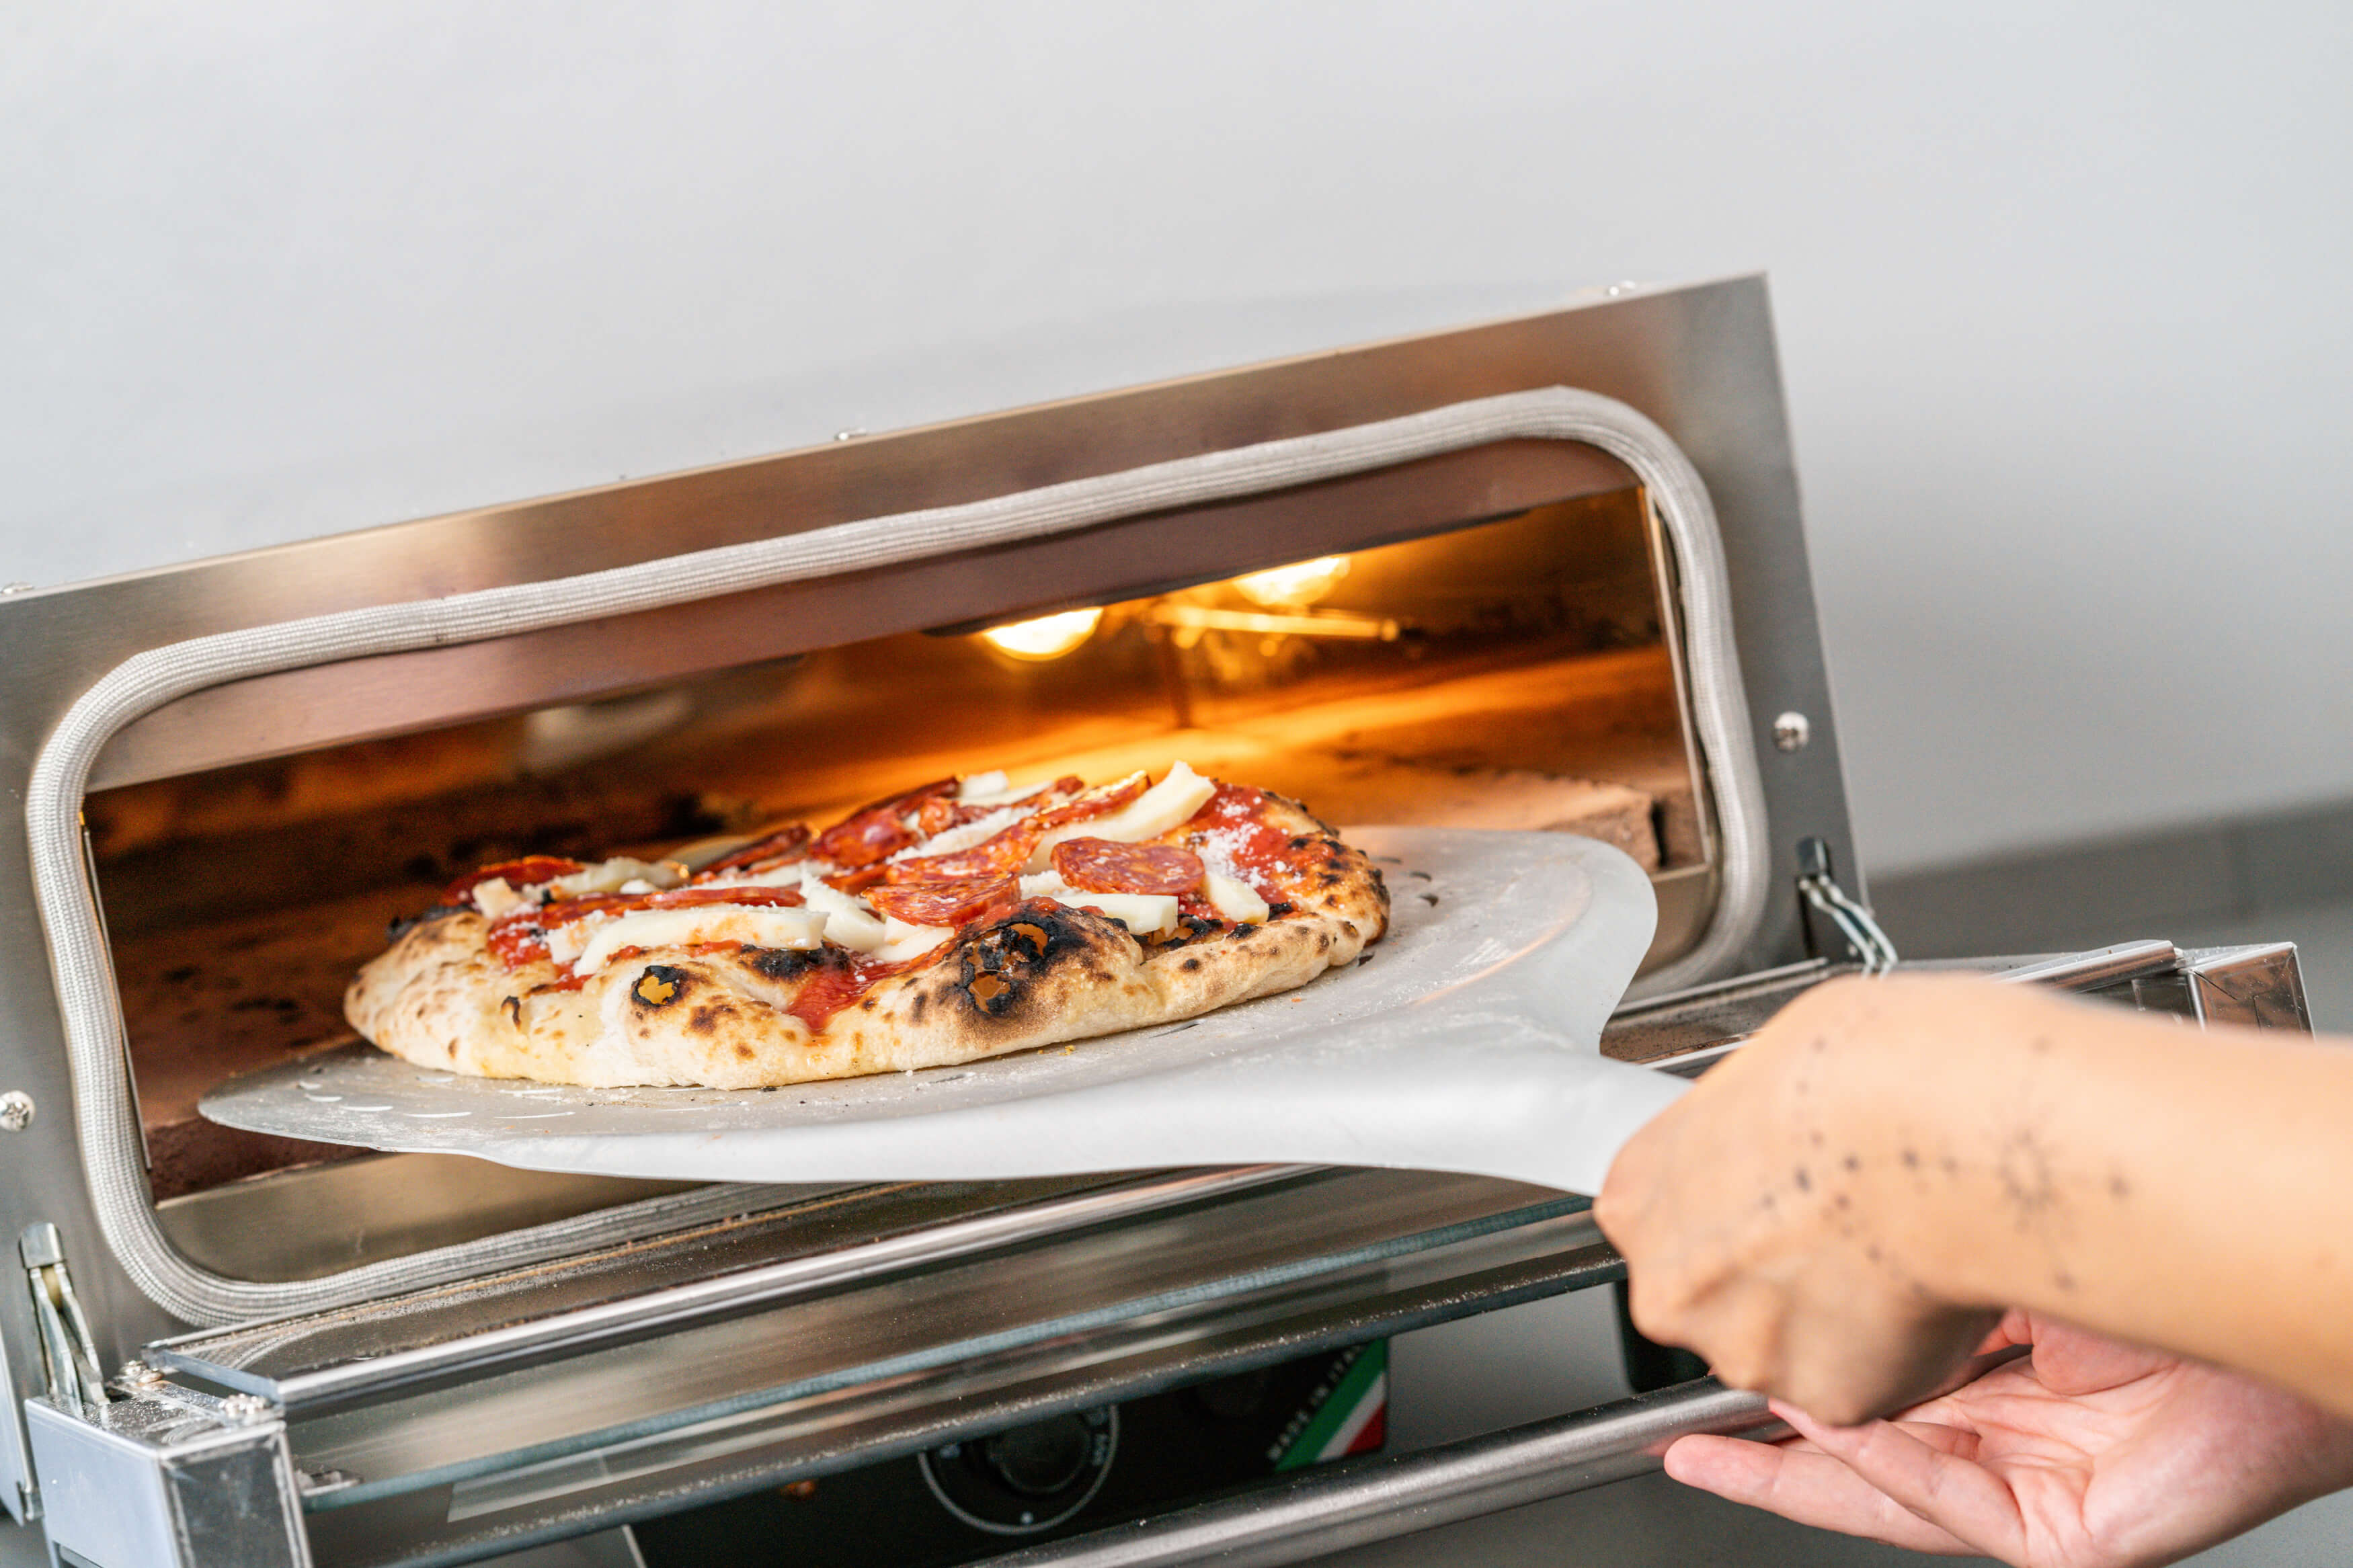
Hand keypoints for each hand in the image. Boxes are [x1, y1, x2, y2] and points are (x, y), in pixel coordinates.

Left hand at [1596, 972, 2018, 1423]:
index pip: (1661, 1222)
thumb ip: (1737, 1132)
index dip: (1729, 1211)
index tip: (1769, 1200)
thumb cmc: (1862, 1079)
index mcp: (1639, 1195)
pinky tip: (1916, 1290)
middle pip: (1712, 1296)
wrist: (1941, 1136)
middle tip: (1838, 1228)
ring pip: (1783, 1344)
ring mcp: (1742, 1348)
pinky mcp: (1825, 1396)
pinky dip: (1890, 1350)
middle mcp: (1672, 1284)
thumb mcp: (1763, 1069)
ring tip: (1889, 1250)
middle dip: (1770, 1276)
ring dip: (1828, 1316)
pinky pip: (1858, 1380)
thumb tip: (1765, 1132)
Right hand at [1666, 1313, 2352, 1566]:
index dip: (1796, 1374)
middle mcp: (2017, 1431)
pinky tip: (1831, 1430)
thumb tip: (1829, 1264)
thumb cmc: (2178, 1257)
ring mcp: (2037, 1487)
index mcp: (2003, 1363)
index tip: (1727, 1346)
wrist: (2283, 1285)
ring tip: (1718, 1448)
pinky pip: (1952, 1509)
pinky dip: (1882, 1471)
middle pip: (1864, 1456)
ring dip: (1798, 1474)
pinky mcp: (2066, 1535)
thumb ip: (1928, 1279)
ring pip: (1889, 1497)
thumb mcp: (2013, 1254)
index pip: (1877, 1382)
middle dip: (1769, 1452)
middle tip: (1686, 1439)